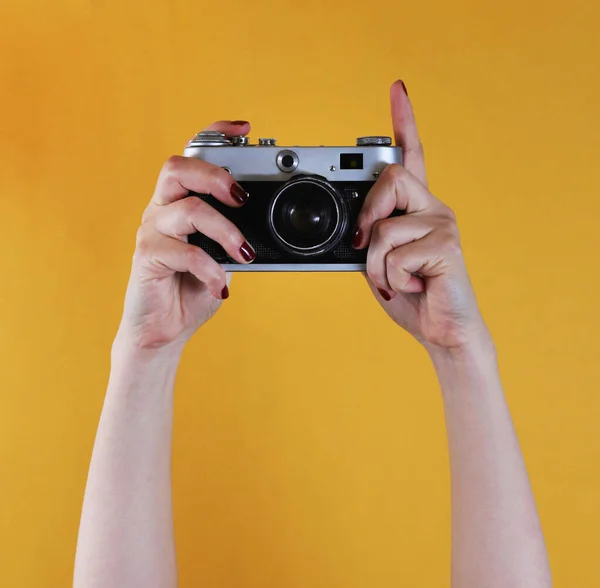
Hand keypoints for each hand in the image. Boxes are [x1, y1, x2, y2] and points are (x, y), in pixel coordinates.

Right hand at [116, 121, 255, 349]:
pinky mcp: (146, 257)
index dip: (214, 135)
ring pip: (189, 210)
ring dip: (226, 231)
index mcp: (181, 202)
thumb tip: (270, 226)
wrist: (164, 329)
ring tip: (244, 254)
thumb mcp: (224, 257)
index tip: (244, 129)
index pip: (192, 156)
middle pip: (178, 168)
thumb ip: (237, 236)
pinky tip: (220, 285)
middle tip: (242, 197)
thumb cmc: (192, 288)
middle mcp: (163, 209)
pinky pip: (184, 252)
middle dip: (216, 175)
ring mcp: (152, 231)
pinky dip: (210, 269)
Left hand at [353, 81, 488, 352]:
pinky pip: (394, 255)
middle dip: (367, 214)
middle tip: (362, 243)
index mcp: (417, 209)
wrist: (442, 331)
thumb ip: (368, 236)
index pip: (411, 157)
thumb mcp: (378, 262)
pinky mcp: (446, 245)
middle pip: (391, 178)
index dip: (403, 122)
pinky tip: (415, 286)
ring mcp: (443, 224)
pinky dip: (391, 279)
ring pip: (383, 227)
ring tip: (395, 280)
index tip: (397, 91)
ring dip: (375, 264)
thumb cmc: (412, 294)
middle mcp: (434, 208)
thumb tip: (351, 226)